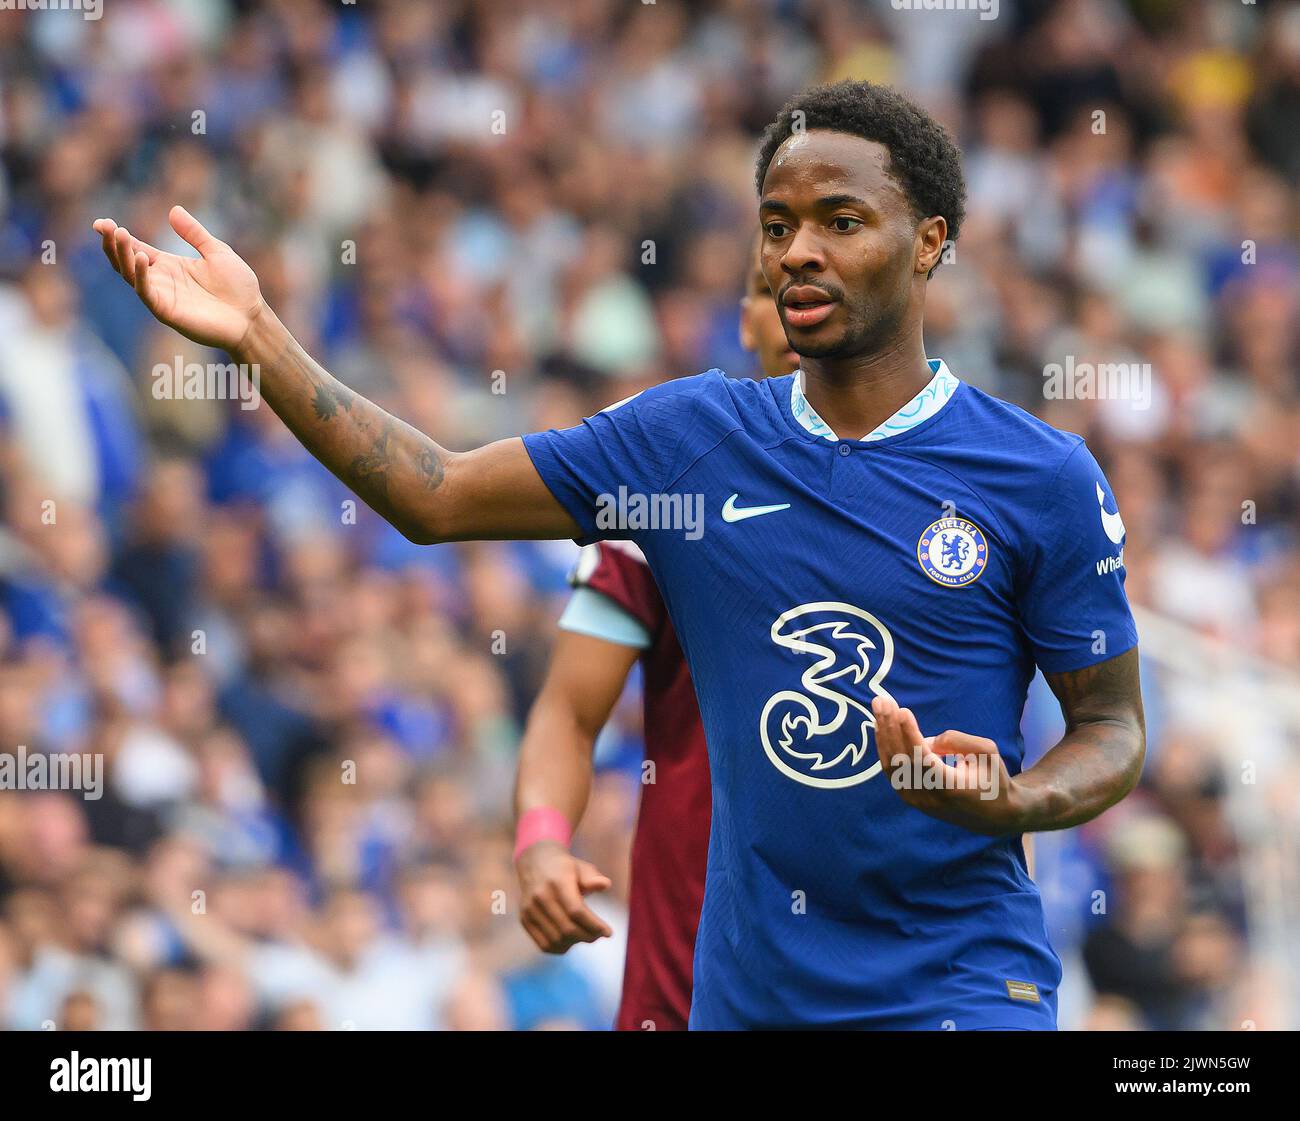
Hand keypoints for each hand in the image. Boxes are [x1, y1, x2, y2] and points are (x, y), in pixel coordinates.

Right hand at [91, 206, 264, 352]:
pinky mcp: (167, 311)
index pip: (135, 249)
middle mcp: (161, 280)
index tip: (101, 223)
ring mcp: (162, 296)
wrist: (252, 317)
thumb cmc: (238, 288)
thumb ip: (194, 233)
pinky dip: (141, 275)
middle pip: (126, 261)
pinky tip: (141, 257)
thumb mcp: (216, 251)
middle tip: (104, 226)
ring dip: (122, 255)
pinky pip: (146, 293)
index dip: (117, 236)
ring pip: (130, 275)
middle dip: (113, 244)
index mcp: (169, 266)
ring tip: (118, 234)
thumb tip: (173, 210)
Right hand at [516, 841, 612, 953]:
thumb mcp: (581, 867)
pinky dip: (560, 948)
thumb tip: (605, 885)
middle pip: (567, 929)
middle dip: (588, 936)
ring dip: (575, 943)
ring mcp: (530, 910)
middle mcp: (540, 897)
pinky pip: (544, 944)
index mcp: (557, 882)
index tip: (608, 932)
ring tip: (586, 936)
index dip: (594, 925)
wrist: (535, 862)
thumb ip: (592, 877)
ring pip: (556, 940)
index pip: (576, 911)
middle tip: (598, 934)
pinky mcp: (525, 920)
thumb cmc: (565, 867)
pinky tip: (571, 941)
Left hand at [871, 695, 1022, 834]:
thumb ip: (957, 740)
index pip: (922, 759)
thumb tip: (925, 740)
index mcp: (951, 788)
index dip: (910, 734)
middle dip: (890, 727)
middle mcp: (929, 798)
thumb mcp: (986, 752)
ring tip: (879, 708)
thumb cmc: (993, 779)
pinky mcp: (910, 799)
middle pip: (901, 759)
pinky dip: (885, 747)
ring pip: (891, 765)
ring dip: (883, 734)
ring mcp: (917, 801)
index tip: (902, 710)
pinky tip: (882, 727)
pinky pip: (892, 771)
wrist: (992, 816)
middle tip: (882, 700)